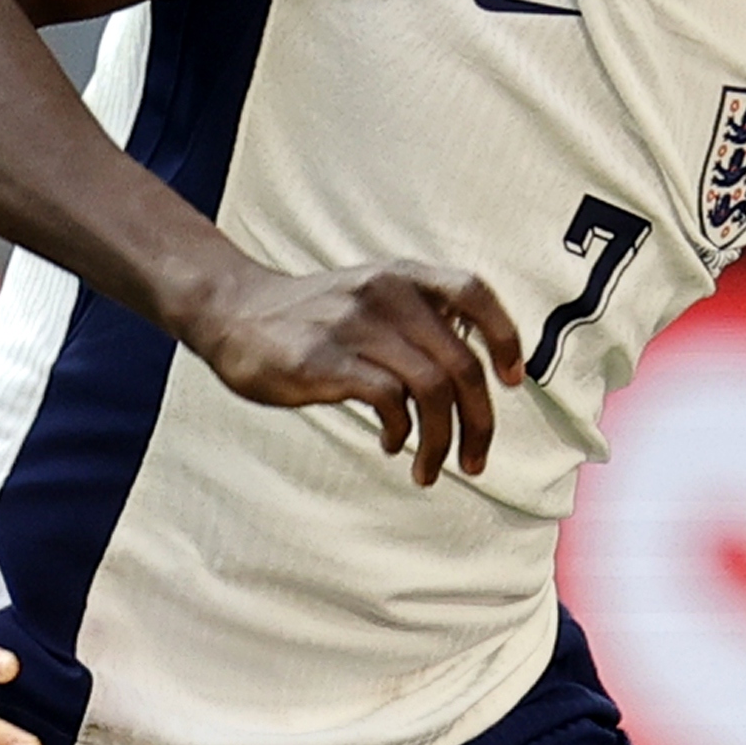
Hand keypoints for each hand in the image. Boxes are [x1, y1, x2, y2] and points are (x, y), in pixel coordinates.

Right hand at [187, 264, 525, 485]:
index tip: (512, 381)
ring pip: (432, 389)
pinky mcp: (325, 361)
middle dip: (479, 422)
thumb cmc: (310, 317)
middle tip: (475, 459)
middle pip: (461, 363)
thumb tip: (468, 377)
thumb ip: (416, 321)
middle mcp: (386, 294)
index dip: (504, 338)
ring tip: (430, 468)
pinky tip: (392, 444)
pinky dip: (401, 432)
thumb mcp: (370, 296)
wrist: (233, 311)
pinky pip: (389, 401)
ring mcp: (356, 327)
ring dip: (442, 440)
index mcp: (403, 276)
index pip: (474, 293)